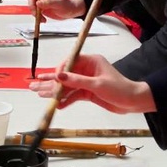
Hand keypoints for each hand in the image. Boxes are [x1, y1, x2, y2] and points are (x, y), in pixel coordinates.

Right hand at [28, 0, 85, 18]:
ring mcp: (41, 0)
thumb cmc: (66, 5)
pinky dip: (37, 16)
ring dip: (33, 11)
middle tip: (35, 10)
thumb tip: (38, 3)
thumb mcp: (59, 3)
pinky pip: (34, 10)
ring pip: (31, 3)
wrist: (68, 13)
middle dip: (32, 3)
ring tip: (40, 17)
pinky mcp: (40, 7)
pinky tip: (43, 20)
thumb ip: (49, 3)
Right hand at [29, 54, 155, 113]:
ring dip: (54, 91)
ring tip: (38, 93)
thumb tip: (59, 76)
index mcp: (91, 61)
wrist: (132, 102)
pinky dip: (65, 100)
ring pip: (67, 86)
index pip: (69, 63)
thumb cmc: (119, 89)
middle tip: (33, 84)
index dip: (59, 71)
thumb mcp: (97, 85)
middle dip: (49, 80)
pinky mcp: (88, 93)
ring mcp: (87, 82)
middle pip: (65, 74)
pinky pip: (73, 95)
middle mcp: (87, 70)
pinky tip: (56, 105)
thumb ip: (77, 81)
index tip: (53, 80)